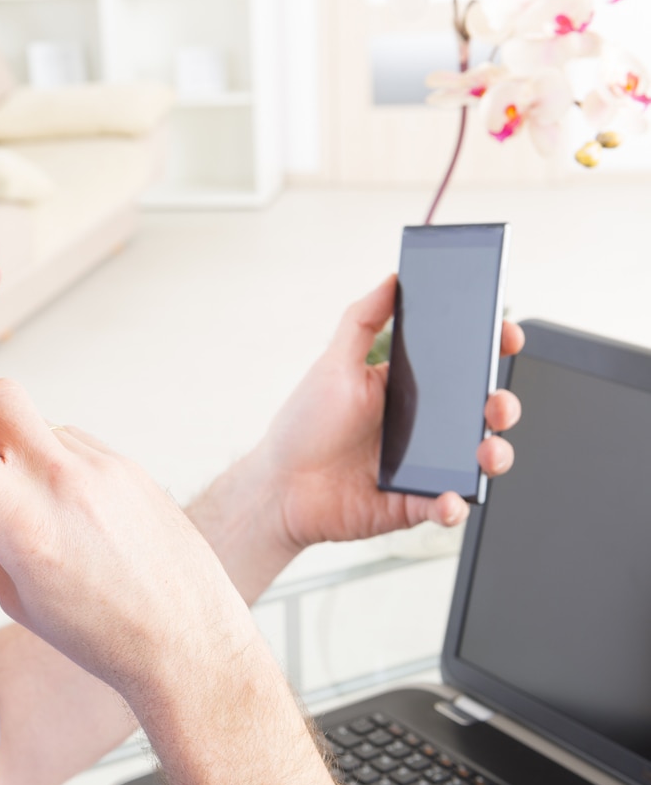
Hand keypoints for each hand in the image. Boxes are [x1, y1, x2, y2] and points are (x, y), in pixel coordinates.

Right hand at [0, 331, 362, 784]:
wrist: (187, 640)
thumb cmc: (96, 632)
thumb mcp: (16, 592)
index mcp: (21, 523)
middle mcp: (62, 482)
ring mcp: (102, 467)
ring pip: (36, 425)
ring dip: (18, 449)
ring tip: (39, 511)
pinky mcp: (128, 464)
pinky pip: (73, 444)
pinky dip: (55, 466)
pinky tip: (74, 514)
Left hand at [260, 274, 523, 552]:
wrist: (279, 488)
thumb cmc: (302, 427)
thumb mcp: (333, 365)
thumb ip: (361, 319)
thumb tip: (393, 278)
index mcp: (407, 389)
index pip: (461, 365)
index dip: (491, 349)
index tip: (506, 335)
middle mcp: (421, 427)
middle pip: (481, 411)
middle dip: (502, 404)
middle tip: (495, 404)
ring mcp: (422, 466)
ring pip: (477, 459)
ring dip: (495, 455)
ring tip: (486, 453)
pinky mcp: (414, 503)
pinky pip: (449, 506)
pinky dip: (455, 505)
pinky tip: (448, 500)